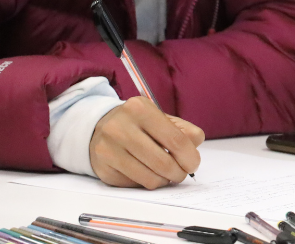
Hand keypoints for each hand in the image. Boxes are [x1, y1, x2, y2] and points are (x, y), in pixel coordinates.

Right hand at [89, 97, 203, 188]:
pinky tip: (148, 173)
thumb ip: (184, 130)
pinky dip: (147, 182)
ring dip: (165, 180)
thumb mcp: (161, 118)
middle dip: (179, 173)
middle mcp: (120, 128)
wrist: (99, 127)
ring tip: (167, 174)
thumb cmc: (138, 123)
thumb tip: (194, 149)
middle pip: (163, 162)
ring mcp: (108, 149)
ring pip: (149, 178)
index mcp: (139, 109)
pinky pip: (135, 184)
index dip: (189, 157)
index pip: (175, 139)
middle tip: (182, 173)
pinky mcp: (103, 169)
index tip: (194, 164)